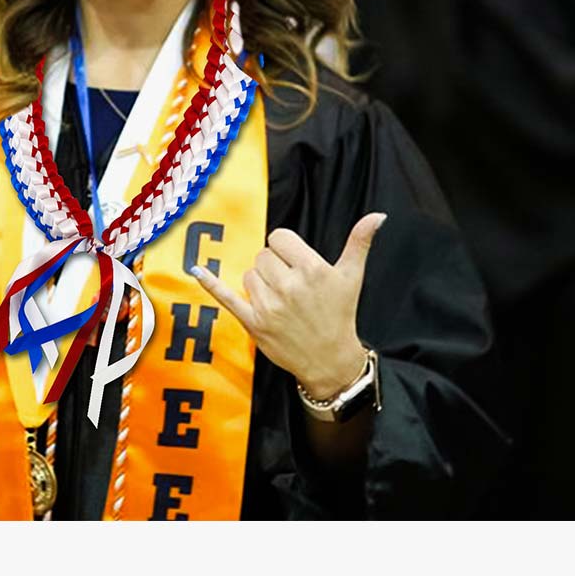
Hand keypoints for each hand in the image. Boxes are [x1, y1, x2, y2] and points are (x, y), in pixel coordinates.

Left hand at [191, 212, 386, 399]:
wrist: (331, 360)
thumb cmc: (340, 314)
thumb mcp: (352, 277)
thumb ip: (360, 242)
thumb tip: (378, 215)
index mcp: (311, 269)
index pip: (279, 238)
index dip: (286, 248)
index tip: (296, 262)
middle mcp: (288, 286)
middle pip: (263, 256)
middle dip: (274, 266)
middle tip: (291, 285)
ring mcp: (269, 306)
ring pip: (249, 274)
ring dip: (260, 282)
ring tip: (281, 298)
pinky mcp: (253, 323)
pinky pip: (227, 297)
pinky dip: (211, 284)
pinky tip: (196, 270)